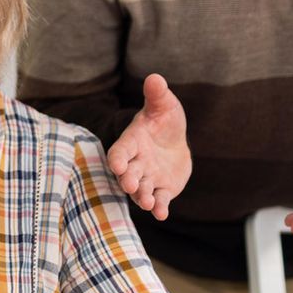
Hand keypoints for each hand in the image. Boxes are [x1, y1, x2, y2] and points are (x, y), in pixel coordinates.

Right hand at [108, 74, 190, 219]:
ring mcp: (148, 179)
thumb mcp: (164, 105)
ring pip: (141, 191)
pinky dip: (159, 208)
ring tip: (147, 203)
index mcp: (132, 143)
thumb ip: (157, 94)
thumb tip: (155, 78)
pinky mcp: (161, 190)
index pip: (119, 152)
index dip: (118, 159)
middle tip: (130, 185)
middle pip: (128, 174)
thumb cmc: (164, 120)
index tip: (118, 165)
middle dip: (129, 180)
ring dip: (142, 197)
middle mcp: (136, 163)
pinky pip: (158, 201)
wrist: (174, 142)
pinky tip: (162, 214)